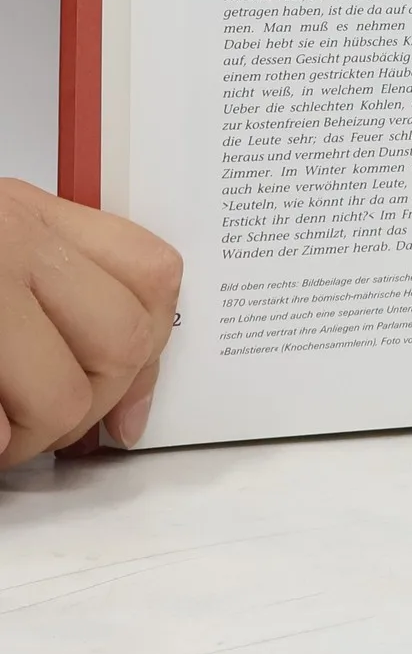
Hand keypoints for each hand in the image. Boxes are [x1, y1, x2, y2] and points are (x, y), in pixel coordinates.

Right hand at [0, 179, 181, 468]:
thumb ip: (61, 294)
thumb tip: (126, 410)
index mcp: (32, 214)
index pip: (154, 275)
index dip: (150, 353)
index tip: (129, 410)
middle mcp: (14, 241)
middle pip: (123, 342)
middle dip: (92, 407)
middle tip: (46, 430)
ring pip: (64, 396)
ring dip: (35, 438)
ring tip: (4, 434)